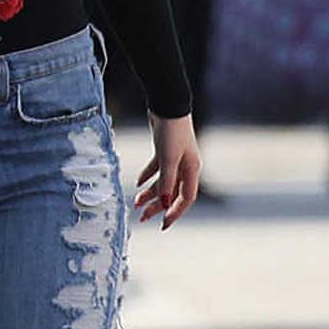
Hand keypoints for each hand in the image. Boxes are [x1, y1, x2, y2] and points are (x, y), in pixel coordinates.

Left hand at [134, 114, 200, 228]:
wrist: (168, 104)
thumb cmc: (172, 130)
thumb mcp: (168, 158)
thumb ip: (166, 181)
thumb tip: (164, 202)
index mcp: (192, 170)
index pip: (186, 198)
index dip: (174, 212)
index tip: (163, 225)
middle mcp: (186, 166)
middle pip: (173, 192)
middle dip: (158, 206)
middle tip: (143, 218)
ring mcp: (176, 158)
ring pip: (163, 182)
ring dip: (150, 192)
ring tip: (136, 202)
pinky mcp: (165, 150)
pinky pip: (157, 169)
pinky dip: (148, 176)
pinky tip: (138, 183)